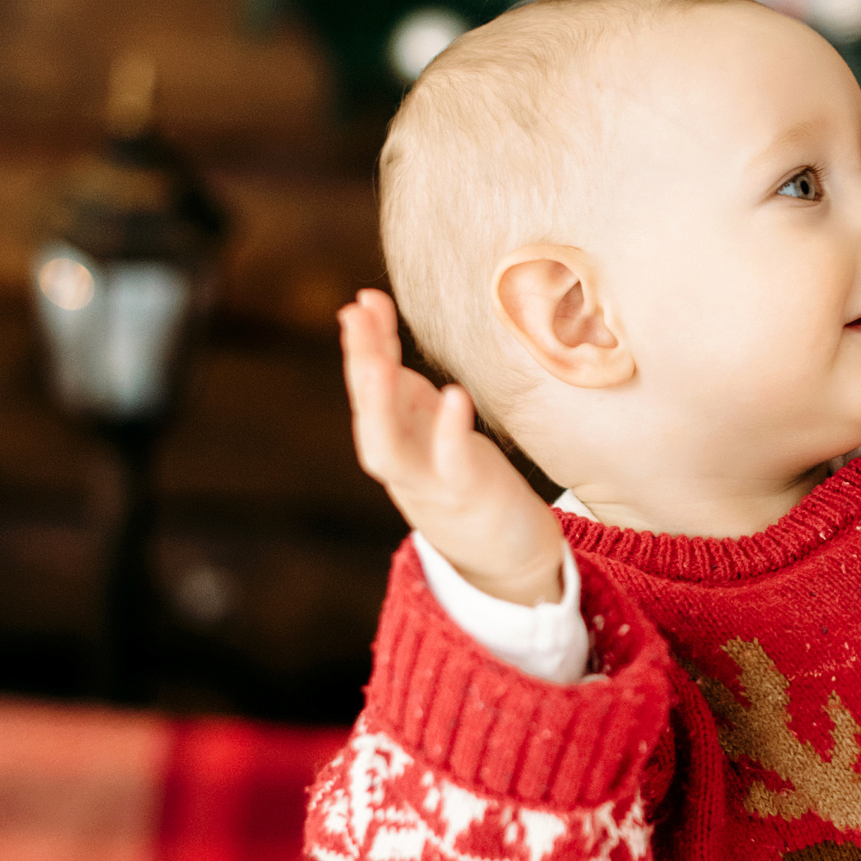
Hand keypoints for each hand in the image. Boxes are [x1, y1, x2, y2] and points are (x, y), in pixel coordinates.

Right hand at [340, 289, 564, 604]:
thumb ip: (404, 395)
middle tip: (354, 313)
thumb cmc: (466, 484)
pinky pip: (450, 466)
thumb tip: (379, 341)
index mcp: (394, 440)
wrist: (506, 559)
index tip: (363, 300)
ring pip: (388, 445)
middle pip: (367, 411)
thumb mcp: (427, 433)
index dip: (364, 345)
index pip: (371, 388)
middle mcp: (401, 462)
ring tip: (378, 357)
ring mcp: (428, 484)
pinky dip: (447, 432)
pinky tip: (452, 396)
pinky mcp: (466, 499)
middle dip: (359, 362)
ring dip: (380, 401)